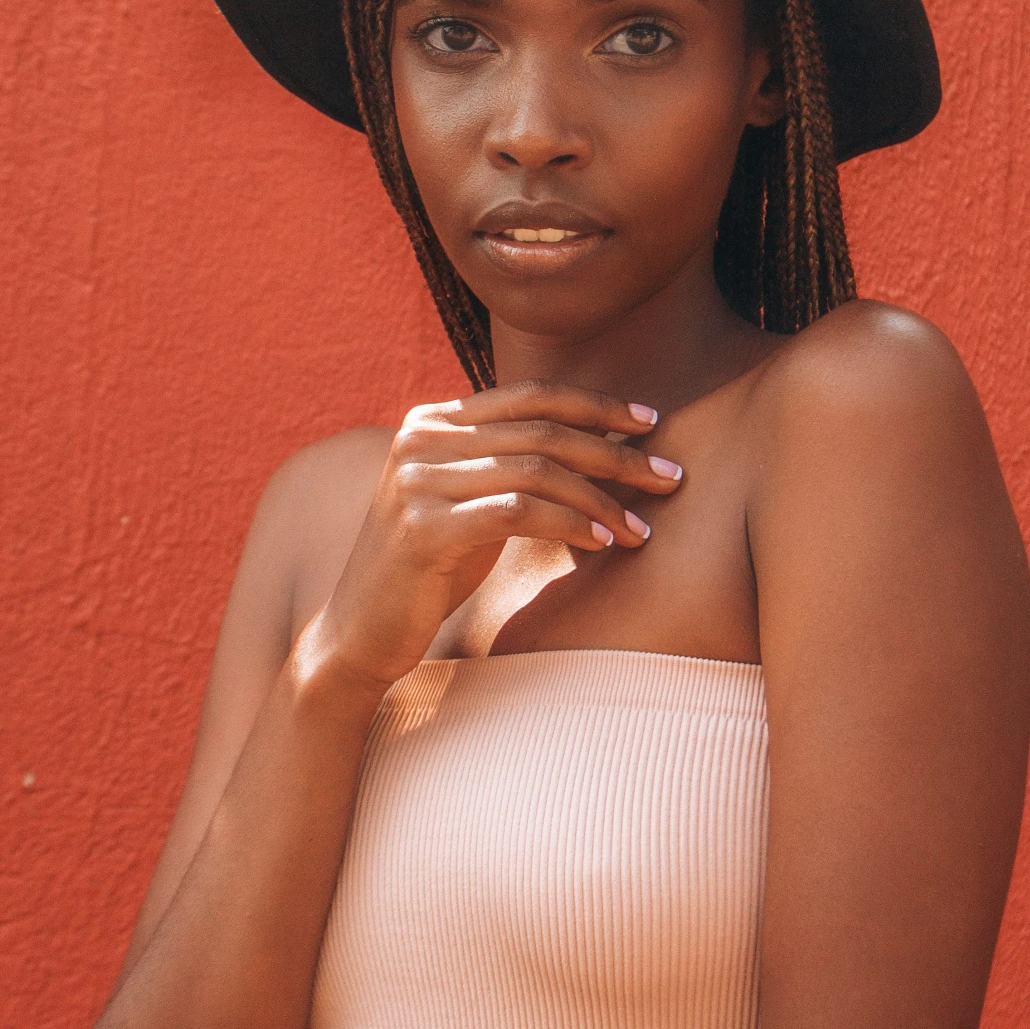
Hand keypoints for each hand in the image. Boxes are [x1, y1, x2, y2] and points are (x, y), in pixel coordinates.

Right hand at [299, 381, 684, 689]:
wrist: (359, 634)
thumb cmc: (431, 571)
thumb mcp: (471, 502)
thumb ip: (512, 464)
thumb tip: (599, 442)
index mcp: (432, 421)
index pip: (530, 394)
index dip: (596, 404)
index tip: (650, 421)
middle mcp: (420, 437)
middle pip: (542, 429)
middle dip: (616, 454)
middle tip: (670, 477)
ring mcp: (416, 479)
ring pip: (536, 469)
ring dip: (601, 499)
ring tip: (640, 528)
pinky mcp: (423, 526)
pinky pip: (517, 511)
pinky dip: (569, 523)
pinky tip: (601, 542)